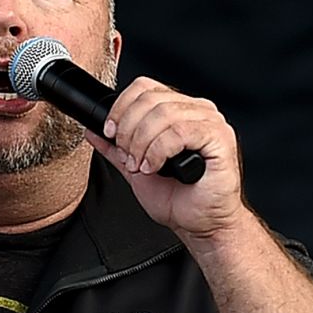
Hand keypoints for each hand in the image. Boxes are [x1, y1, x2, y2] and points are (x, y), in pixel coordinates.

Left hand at [85, 77, 247, 238]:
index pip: (145, 87)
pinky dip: (159, 150)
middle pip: (150, 99)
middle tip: (127, 156)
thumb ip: (116, 149)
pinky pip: (179, 132)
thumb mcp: (136, 170)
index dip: (121, 107)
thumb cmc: (180, 200)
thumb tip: (93, 132)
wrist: (202, 225)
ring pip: (163, 114)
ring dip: (142, 143)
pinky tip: (155, 166)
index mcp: (180, 110)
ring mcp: (211, 122)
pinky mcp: (220, 138)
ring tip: (141, 165)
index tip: (110, 132)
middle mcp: (198, 111)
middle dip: (128, 130)